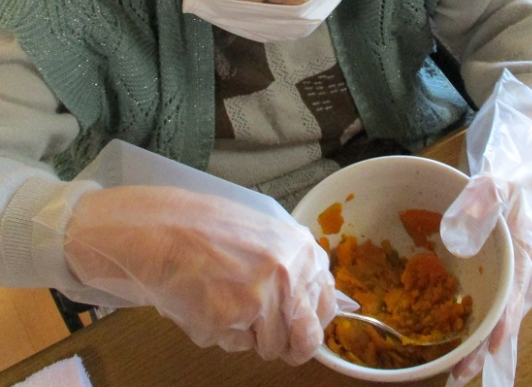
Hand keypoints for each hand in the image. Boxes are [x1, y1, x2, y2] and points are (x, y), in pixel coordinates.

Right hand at [63, 185, 336, 364]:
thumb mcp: (267, 234)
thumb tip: (308, 305)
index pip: (327, 307)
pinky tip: (202, 301)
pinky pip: (232, 345)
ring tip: (221, 299)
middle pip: (303, 339)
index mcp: (303, 252)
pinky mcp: (229, 321)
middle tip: (257, 325)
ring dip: (246, 333)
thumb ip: (293, 267)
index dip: (310, 321)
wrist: (161, 227)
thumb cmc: (208, 227)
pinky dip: (217, 331)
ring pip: (267, 347)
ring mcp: (261, 300)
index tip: (298, 326)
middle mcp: (289, 276)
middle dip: (283, 339)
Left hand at [440, 70, 531, 386]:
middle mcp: (524, 258)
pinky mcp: (495, 239)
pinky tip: (445, 307)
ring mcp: (510, 250)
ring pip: (493, 297)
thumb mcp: (504, 170)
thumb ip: (484, 200)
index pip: (512, 304)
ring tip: (448, 352)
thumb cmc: (521, 147)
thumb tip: (458, 239)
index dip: (491, 337)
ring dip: (472, 325)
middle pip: (504, 311)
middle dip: (480, 343)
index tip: (470, 366)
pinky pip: (482, 276)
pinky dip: (466, 297)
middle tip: (453, 373)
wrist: (526, 124)